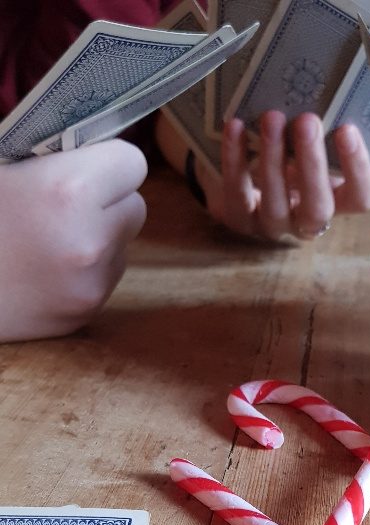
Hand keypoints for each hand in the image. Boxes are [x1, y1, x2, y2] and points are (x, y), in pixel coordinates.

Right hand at [0, 140, 147, 341]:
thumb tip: (86, 143)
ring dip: (99, 237)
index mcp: (69, 191)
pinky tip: (45, 268)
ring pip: (121, 245)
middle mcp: (92, 241)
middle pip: (135, 206)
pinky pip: (104, 278)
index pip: (131, 162)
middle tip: (64, 203)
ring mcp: (91, 285)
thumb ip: (48, 150)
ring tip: (50, 238)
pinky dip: (85, 270)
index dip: (105, 161)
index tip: (82, 165)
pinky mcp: (84, 314)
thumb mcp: (2, 163)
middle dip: (106, 200)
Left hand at [199, 111, 369, 240]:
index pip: (361, 199)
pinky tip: (235, 126)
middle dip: (313, 164)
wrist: (241, 178)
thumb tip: (325, 85)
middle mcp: (307, 222)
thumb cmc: (287, 156)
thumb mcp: (310, 147)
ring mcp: (271, 226)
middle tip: (308, 120)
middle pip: (318, 208)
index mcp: (337, 202)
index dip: (358, 169)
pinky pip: (237, 193)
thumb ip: (322, 131)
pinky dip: (235, 159)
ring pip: (276, 205)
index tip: (348, 129)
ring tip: (272, 118)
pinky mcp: (238, 220)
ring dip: (274, 160)